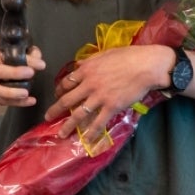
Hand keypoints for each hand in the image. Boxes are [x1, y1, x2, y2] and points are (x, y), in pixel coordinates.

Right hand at [0, 43, 45, 106]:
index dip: (23, 59)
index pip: (6, 54)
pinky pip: (3, 101)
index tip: (40, 64)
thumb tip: (39, 64)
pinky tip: (30, 101)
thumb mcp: (23, 52)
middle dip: (13, 73)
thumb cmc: (13, 59)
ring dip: (11, 92)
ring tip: (26, 93)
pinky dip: (17, 102)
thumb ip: (32, 55)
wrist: (4, 69)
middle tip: (31, 73)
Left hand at [44, 44, 167, 139]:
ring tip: (61, 134)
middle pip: (67, 100)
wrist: (145, 66)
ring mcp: (99, 97)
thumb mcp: (105, 53)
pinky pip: (97, 122)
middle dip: (55, 110)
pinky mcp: (111, 107)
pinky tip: (86, 141)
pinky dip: (91, 133)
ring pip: (78, 114)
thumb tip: (79, 64)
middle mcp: (89, 84)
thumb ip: (90, 60)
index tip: (58, 95)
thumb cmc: (128, 56)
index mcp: (86, 69)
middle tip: (48, 117)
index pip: (67, 82)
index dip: (60, 90)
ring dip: (68, 126)